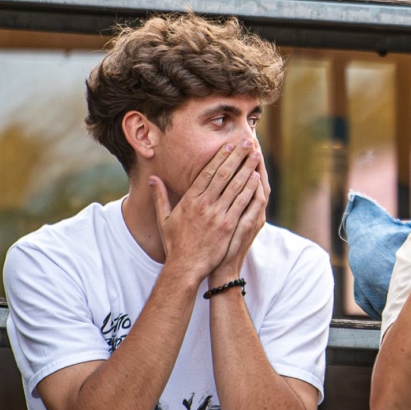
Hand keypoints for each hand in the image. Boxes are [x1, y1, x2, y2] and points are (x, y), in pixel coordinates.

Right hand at [150, 141, 261, 283]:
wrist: (185, 267)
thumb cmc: (175, 244)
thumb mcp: (164, 219)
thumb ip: (160, 197)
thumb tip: (153, 179)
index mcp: (189, 200)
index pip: (207, 173)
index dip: (219, 157)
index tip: (229, 145)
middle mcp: (204, 204)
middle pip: (224, 174)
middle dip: (237, 156)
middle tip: (248, 142)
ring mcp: (217, 215)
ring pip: (235, 186)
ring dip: (247, 168)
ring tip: (256, 155)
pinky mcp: (229, 226)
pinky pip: (242, 203)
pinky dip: (250, 188)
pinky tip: (257, 178)